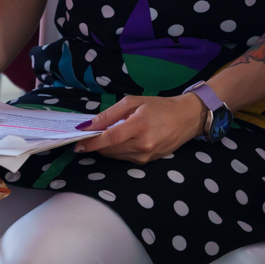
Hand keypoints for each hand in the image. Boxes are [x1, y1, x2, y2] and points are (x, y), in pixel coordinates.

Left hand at [74, 94, 206, 163]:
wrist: (186, 119)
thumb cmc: (159, 106)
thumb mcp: (134, 102)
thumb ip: (111, 114)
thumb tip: (90, 125)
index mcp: (140, 125)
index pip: (110, 138)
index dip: (92, 142)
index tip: (78, 143)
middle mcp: (143, 145)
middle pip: (110, 149)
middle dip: (96, 144)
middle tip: (87, 137)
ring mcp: (146, 156)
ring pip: (115, 155)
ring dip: (105, 148)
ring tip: (103, 136)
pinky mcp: (147, 161)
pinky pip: (124, 158)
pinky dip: (116, 150)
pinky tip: (118, 141)